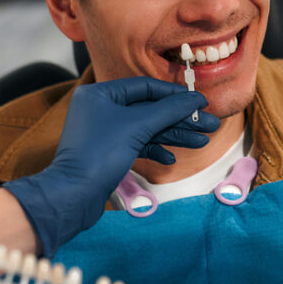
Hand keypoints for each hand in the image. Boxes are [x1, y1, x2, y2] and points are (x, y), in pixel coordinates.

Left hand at [3, 76, 219, 256]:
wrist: (73, 196)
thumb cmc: (99, 155)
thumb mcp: (137, 127)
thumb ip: (168, 110)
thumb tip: (196, 99)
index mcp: (101, 94)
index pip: (145, 87)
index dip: (175, 95)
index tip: (200, 102)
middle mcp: (101, 109)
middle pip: (149, 109)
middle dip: (179, 119)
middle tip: (210, 126)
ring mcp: (104, 132)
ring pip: (146, 129)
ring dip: (173, 135)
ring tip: (201, 142)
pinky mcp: (108, 153)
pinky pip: (137, 145)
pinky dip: (154, 150)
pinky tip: (170, 159)